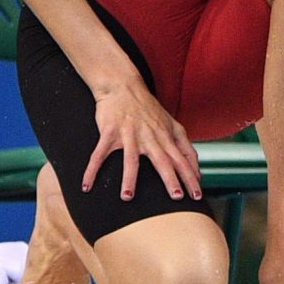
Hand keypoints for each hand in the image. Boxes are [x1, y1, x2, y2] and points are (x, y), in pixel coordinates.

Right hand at [85, 76, 200, 200]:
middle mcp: (150, 136)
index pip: (182, 159)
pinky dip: (92, 169)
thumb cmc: (148, 109)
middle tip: (177, 197)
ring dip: (129, 178)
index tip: (197, 195)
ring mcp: (130, 134)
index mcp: (166, 136)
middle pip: (163, 160)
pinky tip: (87, 185)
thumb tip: (196, 169)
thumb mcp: (172, 125)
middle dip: (171, 179)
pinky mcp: (110, 132)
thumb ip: (184, 146)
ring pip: (131, 158)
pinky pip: (100, 153)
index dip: (191, 176)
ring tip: (127, 197)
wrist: (123, 86)